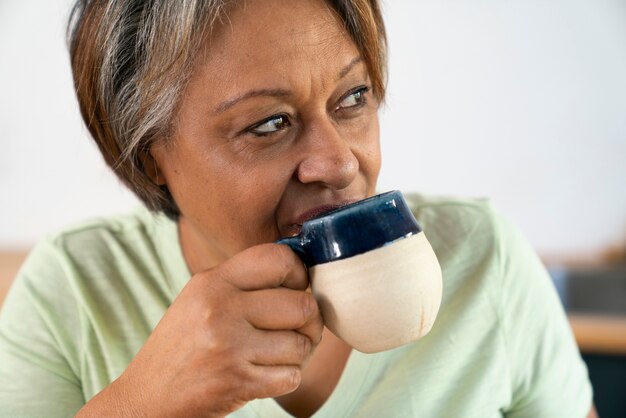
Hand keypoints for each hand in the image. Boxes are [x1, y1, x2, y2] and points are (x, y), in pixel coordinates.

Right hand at [76, 243, 322, 417]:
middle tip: (299, 330)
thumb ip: (242, 282)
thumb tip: (299, 271)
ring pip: (301, 343)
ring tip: (278, 355)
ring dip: (299, 354)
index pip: (278, 257)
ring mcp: (230, 346)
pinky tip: (267, 375)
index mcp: (212, 282)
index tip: (298, 288)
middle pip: (302, 304)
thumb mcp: (199, 299)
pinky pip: (292, 375)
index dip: (299, 272)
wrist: (145, 399)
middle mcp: (221, 308)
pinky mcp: (238, 382)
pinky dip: (287, 378)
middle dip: (310, 321)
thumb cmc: (181, 347)